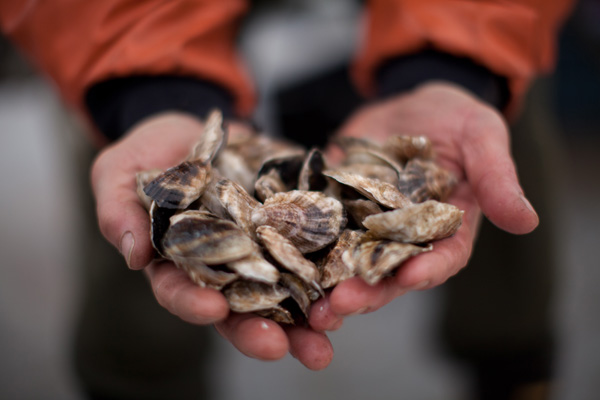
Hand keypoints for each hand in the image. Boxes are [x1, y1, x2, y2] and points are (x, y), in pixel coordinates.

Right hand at [90, 112, 332, 369]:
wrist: (202, 127)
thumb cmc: (151, 153)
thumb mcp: (120, 172)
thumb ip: (118, 210)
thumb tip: (132, 254)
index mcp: (180, 264)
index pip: (182, 293)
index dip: (194, 304)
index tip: (211, 309)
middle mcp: (226, 267)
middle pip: (241, 309)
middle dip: (261, 331)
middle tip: (282, 347)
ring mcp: (264, 248)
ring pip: (287, 291)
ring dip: (310, 315)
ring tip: (329, 327)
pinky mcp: (296, 226)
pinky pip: (319, 248)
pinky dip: (337, 265)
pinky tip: (356, 278)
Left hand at [310, 81, 538, 329]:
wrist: (409, 104)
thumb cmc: (455, 119)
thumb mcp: (482, 136)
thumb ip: (497, 176)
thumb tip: (526, 221)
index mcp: (445, 228)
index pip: (442, 258)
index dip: (429, 270)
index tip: (412, 277)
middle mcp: (404, 238)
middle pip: (388, 272)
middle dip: (368, 291)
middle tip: (343, 306)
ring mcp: (365, 227)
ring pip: (348, 264)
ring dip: (330, 286)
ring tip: (312, 305)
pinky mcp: (334, 210)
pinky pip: (318, 233)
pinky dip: (302, 248)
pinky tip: (282, 259)